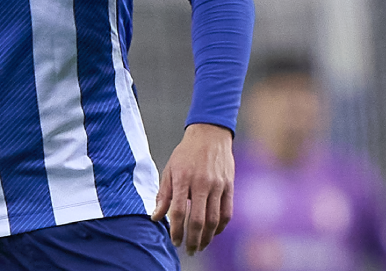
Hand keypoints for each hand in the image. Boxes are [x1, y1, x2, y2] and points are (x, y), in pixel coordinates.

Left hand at [151, 123, 233, 255]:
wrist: (210, 135)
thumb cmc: (186, 154)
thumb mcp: (169, 170)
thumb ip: (163, 195)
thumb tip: (155, 217)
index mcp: (183, 179)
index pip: (178, 211)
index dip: (176, 230)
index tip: (175, 241)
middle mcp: (202, 183)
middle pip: (198, 220)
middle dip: (193, 239)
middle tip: (190, 250)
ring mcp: (218, 186)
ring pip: (214, 219)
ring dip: (208, 237)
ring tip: (201, 246)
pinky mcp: (229, 186)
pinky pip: (227, 212)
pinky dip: (221, 226)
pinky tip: (214, 233)